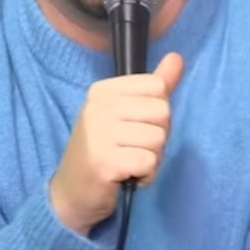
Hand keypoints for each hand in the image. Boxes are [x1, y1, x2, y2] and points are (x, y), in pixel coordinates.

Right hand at [49, 53, 184, 235]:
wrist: (73, 192)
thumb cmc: (105, 150)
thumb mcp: (126, 113)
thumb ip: (154, 86)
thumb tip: (177, 57)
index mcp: (103, 90)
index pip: (157, 86)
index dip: (158, 112)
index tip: (136, 125)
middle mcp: (98, 107)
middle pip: (162, 111)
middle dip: (158, 136)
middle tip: (133, 148)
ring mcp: (99, 134)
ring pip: (158, 138)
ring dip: (152, 158)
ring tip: (129, 162)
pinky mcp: (104, 162)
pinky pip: (149, 162)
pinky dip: (146, 174)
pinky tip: (128, 175)